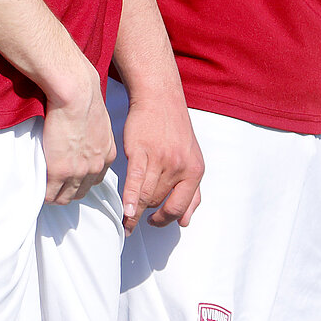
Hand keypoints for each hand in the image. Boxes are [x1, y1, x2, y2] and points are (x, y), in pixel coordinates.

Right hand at [40, 67, 113, 205]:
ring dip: (53, 194)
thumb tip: (82, 133)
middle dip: (67, 191)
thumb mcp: (98, 120)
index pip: (95, 180)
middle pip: (81, 192)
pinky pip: (49, 194)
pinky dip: (42, 193)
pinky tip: (36, 185)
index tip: (69, 176)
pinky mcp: (60, 170)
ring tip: (42, 186)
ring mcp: (78, 171)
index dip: (80, 180)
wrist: (76, 93)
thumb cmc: (83, 96)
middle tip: (53, 184)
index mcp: (107, 154)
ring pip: (64, 198)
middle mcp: (96, 166)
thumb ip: (93, 133)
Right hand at [118, 90, 202, 232]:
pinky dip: (129, 201)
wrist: (160, 98)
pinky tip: (125, 213)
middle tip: (138, 215)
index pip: (181, 207)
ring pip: (146, 196)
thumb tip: (186, 221)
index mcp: (195, 171)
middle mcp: (180, 167)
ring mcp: (161, 160)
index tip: (155, 223)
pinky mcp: (141, 152)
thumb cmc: (174, 129)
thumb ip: (191, 191)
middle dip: (148, 210)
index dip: (166, 219)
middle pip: (159, 202)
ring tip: (127, 217)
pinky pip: (134, 184)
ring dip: (135, 210)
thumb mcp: (192, 159)